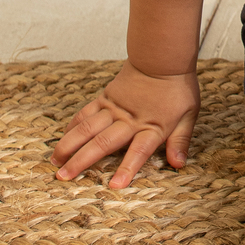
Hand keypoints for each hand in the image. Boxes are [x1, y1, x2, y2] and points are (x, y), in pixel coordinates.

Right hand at [51, 61, 200, 189]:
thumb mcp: (189, 115)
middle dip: (82, 161)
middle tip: (63, 177)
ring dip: (70, 145)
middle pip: (103, 143)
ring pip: (88, 128)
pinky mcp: (105, 99)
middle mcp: (129, 120)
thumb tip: (179, 164)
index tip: (115, 186)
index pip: (139, 152)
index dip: (128, 169)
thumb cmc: (177, 89)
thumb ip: (181, 140)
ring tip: (55, 161)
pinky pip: (86, 113)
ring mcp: (114, 109)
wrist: (162, 59)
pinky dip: (73, 126)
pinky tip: (63, 138)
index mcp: (151, 127)